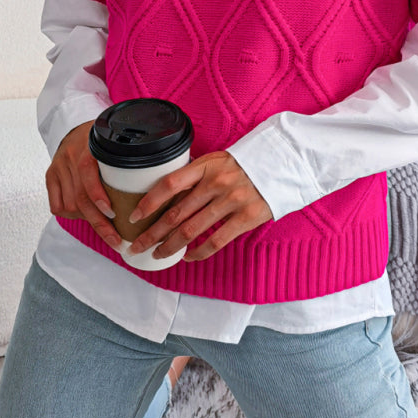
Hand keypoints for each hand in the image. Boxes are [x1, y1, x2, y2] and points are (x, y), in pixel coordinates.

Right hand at [45, 119, 122, 250]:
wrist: (76, 127)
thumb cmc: (103, 139)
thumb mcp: (116, 142)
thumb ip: (128, 158)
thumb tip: (151, 187)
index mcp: (89, 145)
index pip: (88, 174)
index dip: (99, 196)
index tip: (113, 213)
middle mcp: (70, 156)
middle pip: (81, 197)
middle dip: (100, 223)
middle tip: (116, 241)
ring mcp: (58, 166)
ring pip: (70, 205)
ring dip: (88, 220)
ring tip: (106, 228)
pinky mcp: (50, 176)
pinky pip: (57, 205)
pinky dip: (71, 215)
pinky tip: (85, 215)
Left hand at [127, 151, 272, 261]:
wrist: (284, 163)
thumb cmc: (246, 164)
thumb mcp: (218, 160)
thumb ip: (196, 175)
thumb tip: (168, 195)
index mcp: (206, 165)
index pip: (169, 184)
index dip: (149, 202)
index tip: (134, 216)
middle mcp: (216, 182)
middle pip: (176, 213)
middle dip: (152, 233)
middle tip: (136, 247)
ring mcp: (232, 200)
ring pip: (192, 230)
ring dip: (170, 246)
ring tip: (157, 255)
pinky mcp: (247, 217)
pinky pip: (216, 241)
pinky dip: (199, 252)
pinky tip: (188, 257)